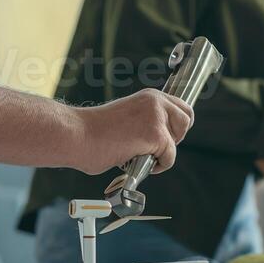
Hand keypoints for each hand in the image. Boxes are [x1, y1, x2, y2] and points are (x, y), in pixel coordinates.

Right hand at [70, 88, 193, 175]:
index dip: (177, 125)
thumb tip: (162, 138)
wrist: (77, 135)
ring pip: (177, 140)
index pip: (182, 106)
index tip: (168, 138)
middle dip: (174, 138)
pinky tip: (137, 161)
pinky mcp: (155, 135)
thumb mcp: (128, 118)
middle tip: (154, 149)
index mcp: (149, 96)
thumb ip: (147, 121)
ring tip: (140, 155)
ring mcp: (156, 117)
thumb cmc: (94, 132)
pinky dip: (157, 166)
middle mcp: (155, 102)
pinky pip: (169, 158)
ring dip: (163, 153)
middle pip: (187, 120)